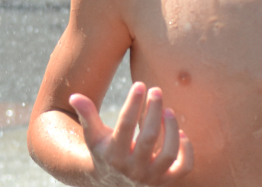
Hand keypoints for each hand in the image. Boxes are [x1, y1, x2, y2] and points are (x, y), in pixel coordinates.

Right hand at [69, 82, 192, 186]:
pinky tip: (180, 133)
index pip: (124, 126)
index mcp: (113, 155)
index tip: (140, 85)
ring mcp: (151, 177)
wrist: (113, 185)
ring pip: (168, 153)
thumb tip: (74, 96)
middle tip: (156, 90)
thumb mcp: (94, 137)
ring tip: (169, 110)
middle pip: (148, 138)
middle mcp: (132, 168)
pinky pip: (184, 167)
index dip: (133, 103)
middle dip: (154, 111)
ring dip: (171, 128)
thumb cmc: (105, 153)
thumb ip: (87, 116)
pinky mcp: (166, 181)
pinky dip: (187, 149)